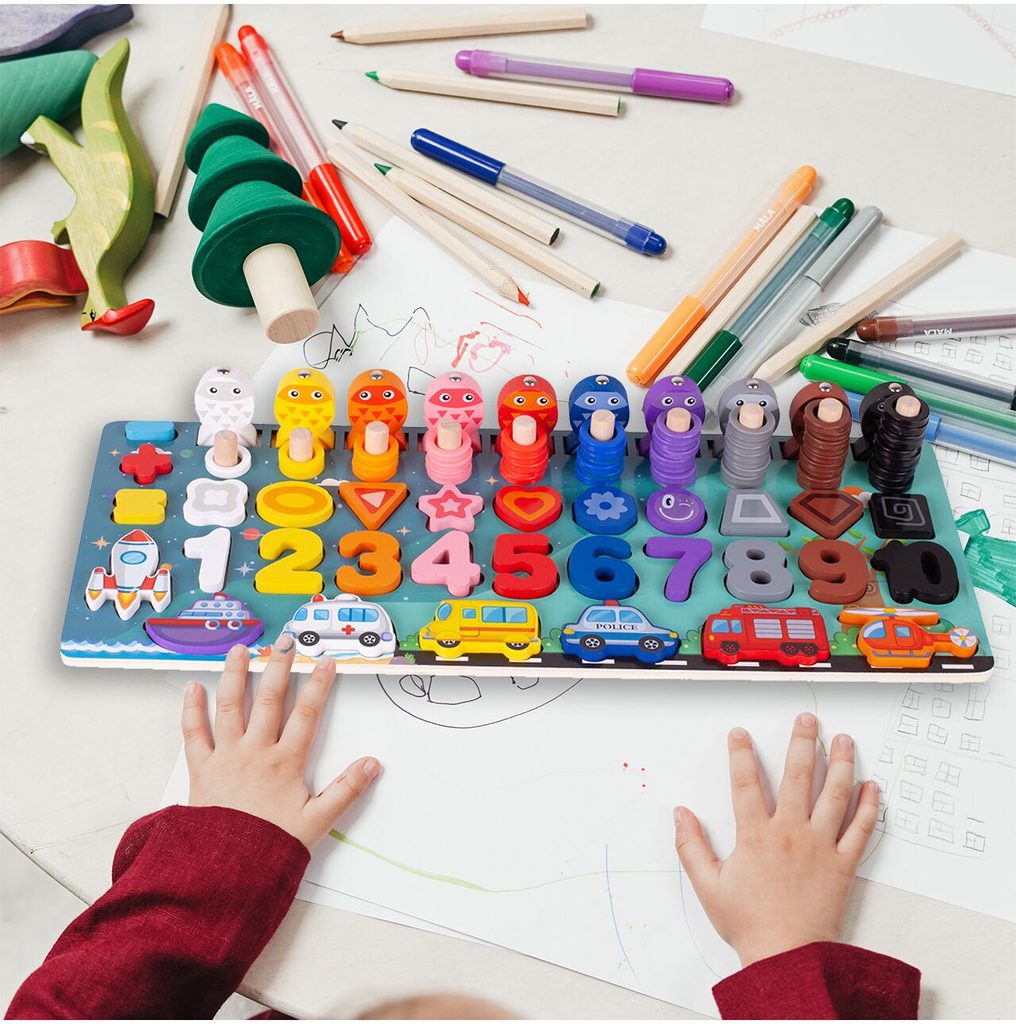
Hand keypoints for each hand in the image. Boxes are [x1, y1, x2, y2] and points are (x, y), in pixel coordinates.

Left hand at [181, 638, 380, 848]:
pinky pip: (193, 734)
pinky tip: (193, 688)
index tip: (325, 662)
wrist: (223, 872)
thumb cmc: (269, 848)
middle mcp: (255, 752)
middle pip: (269, 700)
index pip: (307, 714)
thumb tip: (373, 764)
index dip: (318, 685)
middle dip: (279, 667)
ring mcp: (226, 757)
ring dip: (235, 676)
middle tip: (285, 642)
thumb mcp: (317, 822)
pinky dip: (191, 709)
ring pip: (231, 707)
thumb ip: (346, 790)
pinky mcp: (201, 770)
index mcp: (285, 763)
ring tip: (241, 651)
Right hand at [673, 713, 879, 966]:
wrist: (788, 957)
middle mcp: (790, 833)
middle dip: (803, 743)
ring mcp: (820, 846)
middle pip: (797, 776)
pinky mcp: (843, 865)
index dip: (740, 754)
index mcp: (755, 835)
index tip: (740, 733)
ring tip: (844, 740)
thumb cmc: (749, 924)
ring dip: (841, 764)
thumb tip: (680, 814)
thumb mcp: (708, 885)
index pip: (745, 783)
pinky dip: (869, 807)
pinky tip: (872, 787)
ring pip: (834, 795)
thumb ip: (691, 847)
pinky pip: (860, 830)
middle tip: (808, 720)